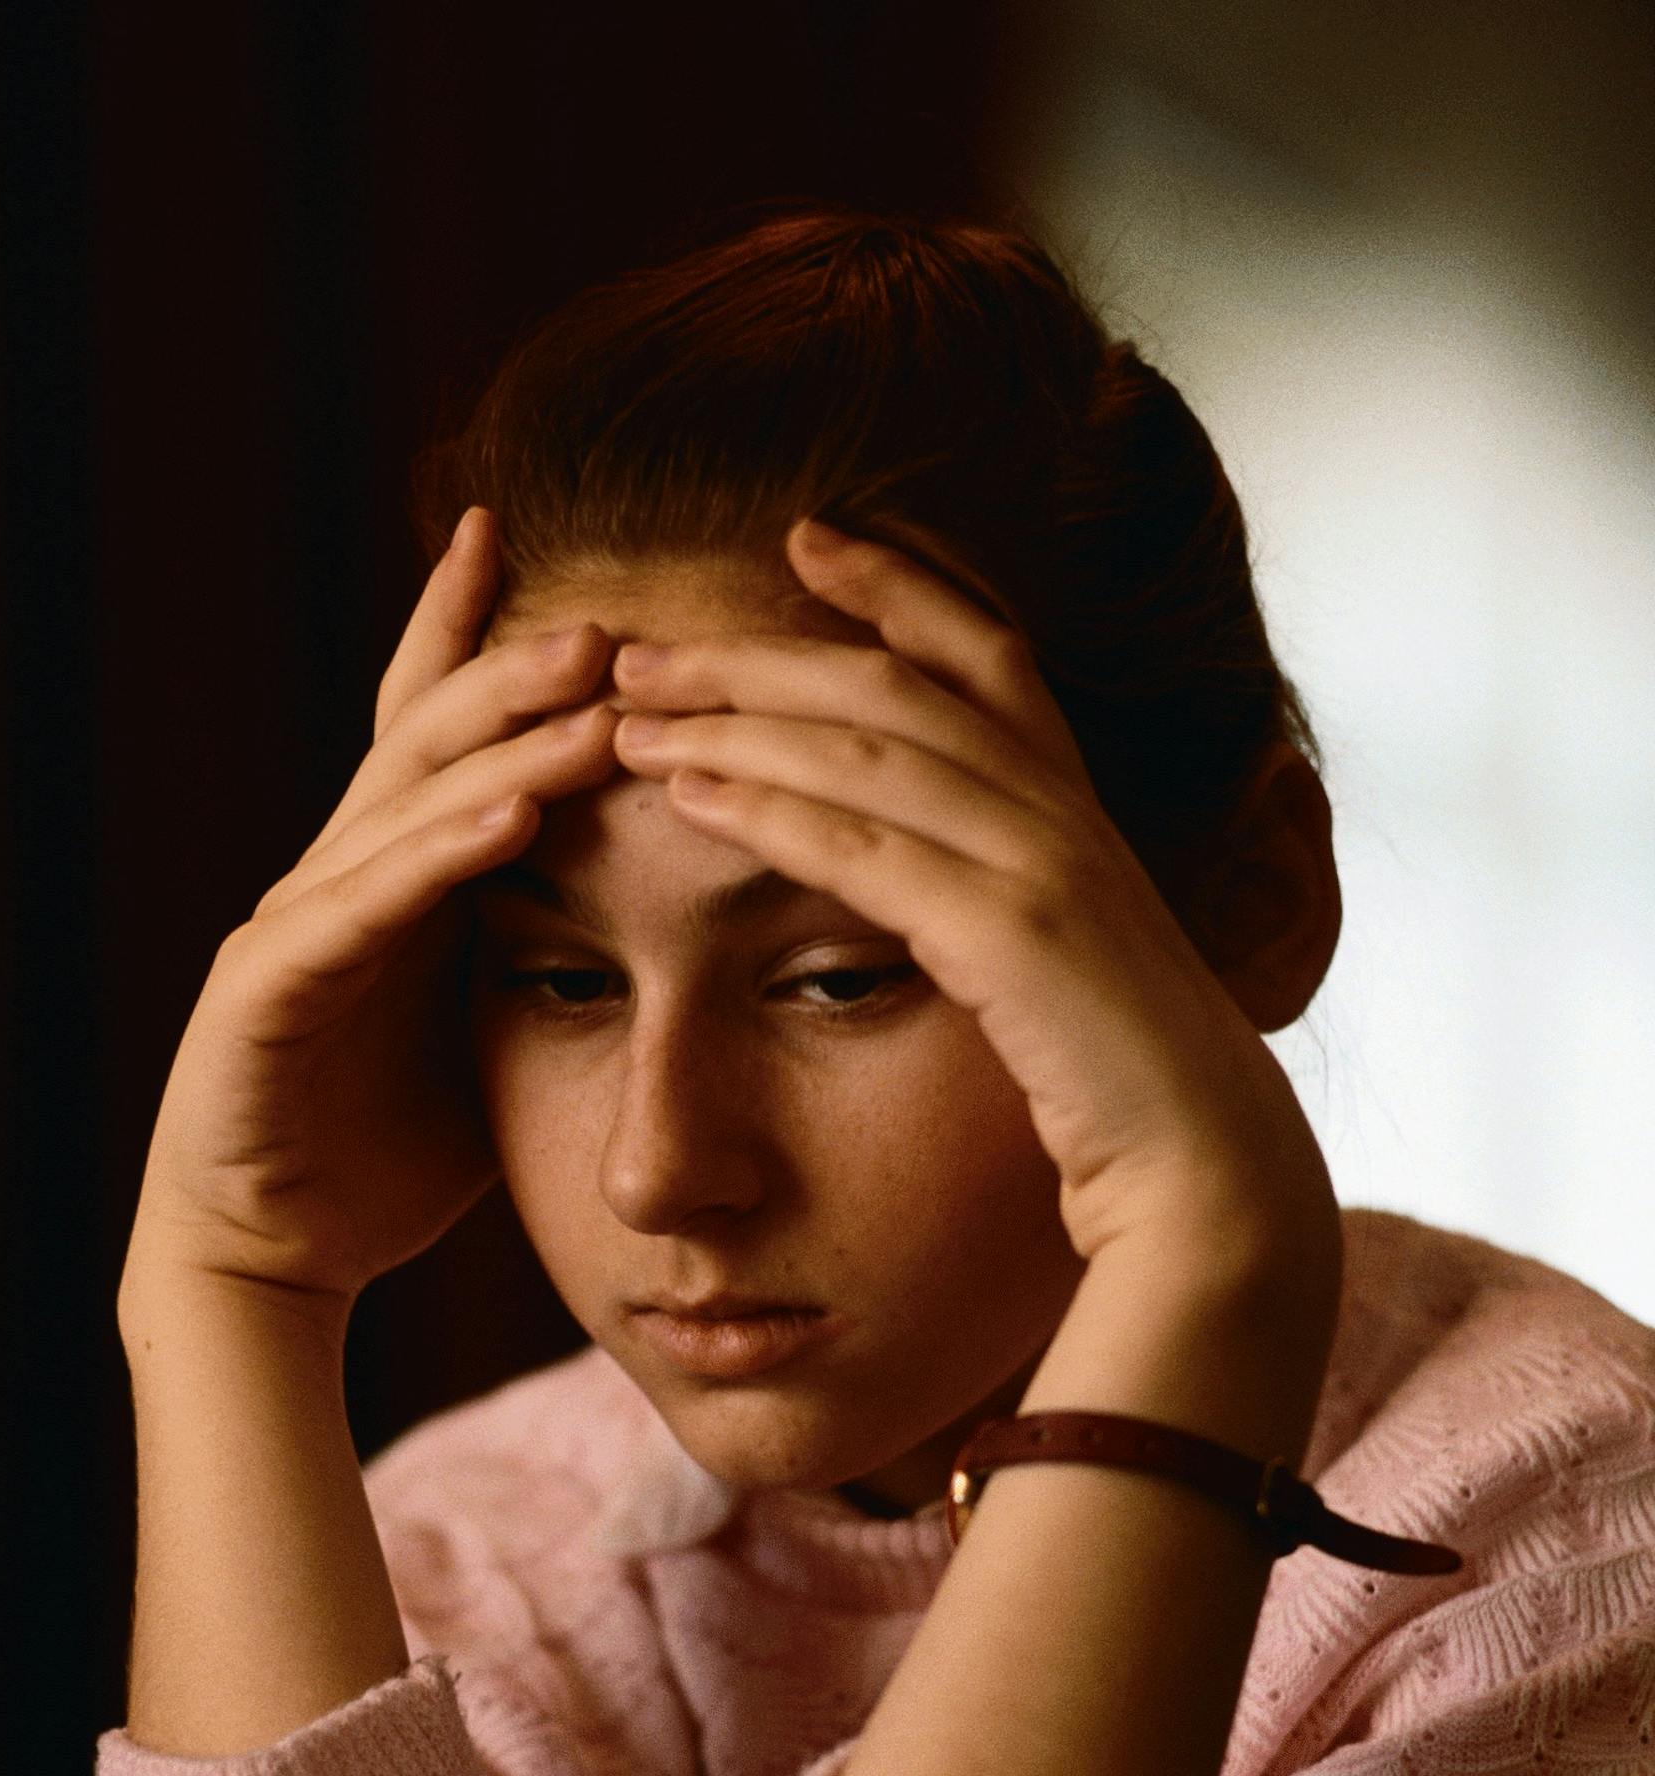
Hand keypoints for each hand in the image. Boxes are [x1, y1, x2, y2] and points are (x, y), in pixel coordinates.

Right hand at [123, 508, 620, 1307]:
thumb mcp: (492, 1034)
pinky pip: (363, 912)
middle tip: (611, 619)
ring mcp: (295, 927)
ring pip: (404, 809)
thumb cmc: (384, 1152)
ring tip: (589, 698)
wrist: (271, 1254)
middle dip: (511, 671)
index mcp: (391, 880)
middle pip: (423, 740)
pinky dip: (436, 860)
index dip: (467, 632)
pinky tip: (510, 820)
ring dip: (502, 749)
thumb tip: (666, 910)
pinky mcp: (267, 991)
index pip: (428, 731)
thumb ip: (547, 959)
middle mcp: (334, 878)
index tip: (515, 537)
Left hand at [608, 520, 1336, 1284]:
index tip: (804, 537)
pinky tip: (688, 796)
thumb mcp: (1065, 964)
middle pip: (892, 689)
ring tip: (631, 714)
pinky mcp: (1014, 938)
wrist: (1209, 1173)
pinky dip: (770, 811)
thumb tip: (942, 893)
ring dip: (737, 724)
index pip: (985, 655)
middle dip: (758, 657)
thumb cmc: (1124, 1086)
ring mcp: (1043, 868)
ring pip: (867, 755)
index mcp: (1077, 811)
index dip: (898, 585)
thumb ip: (1006, 905)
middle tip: (640, 647)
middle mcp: (1062, 815)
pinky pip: (867, 852)